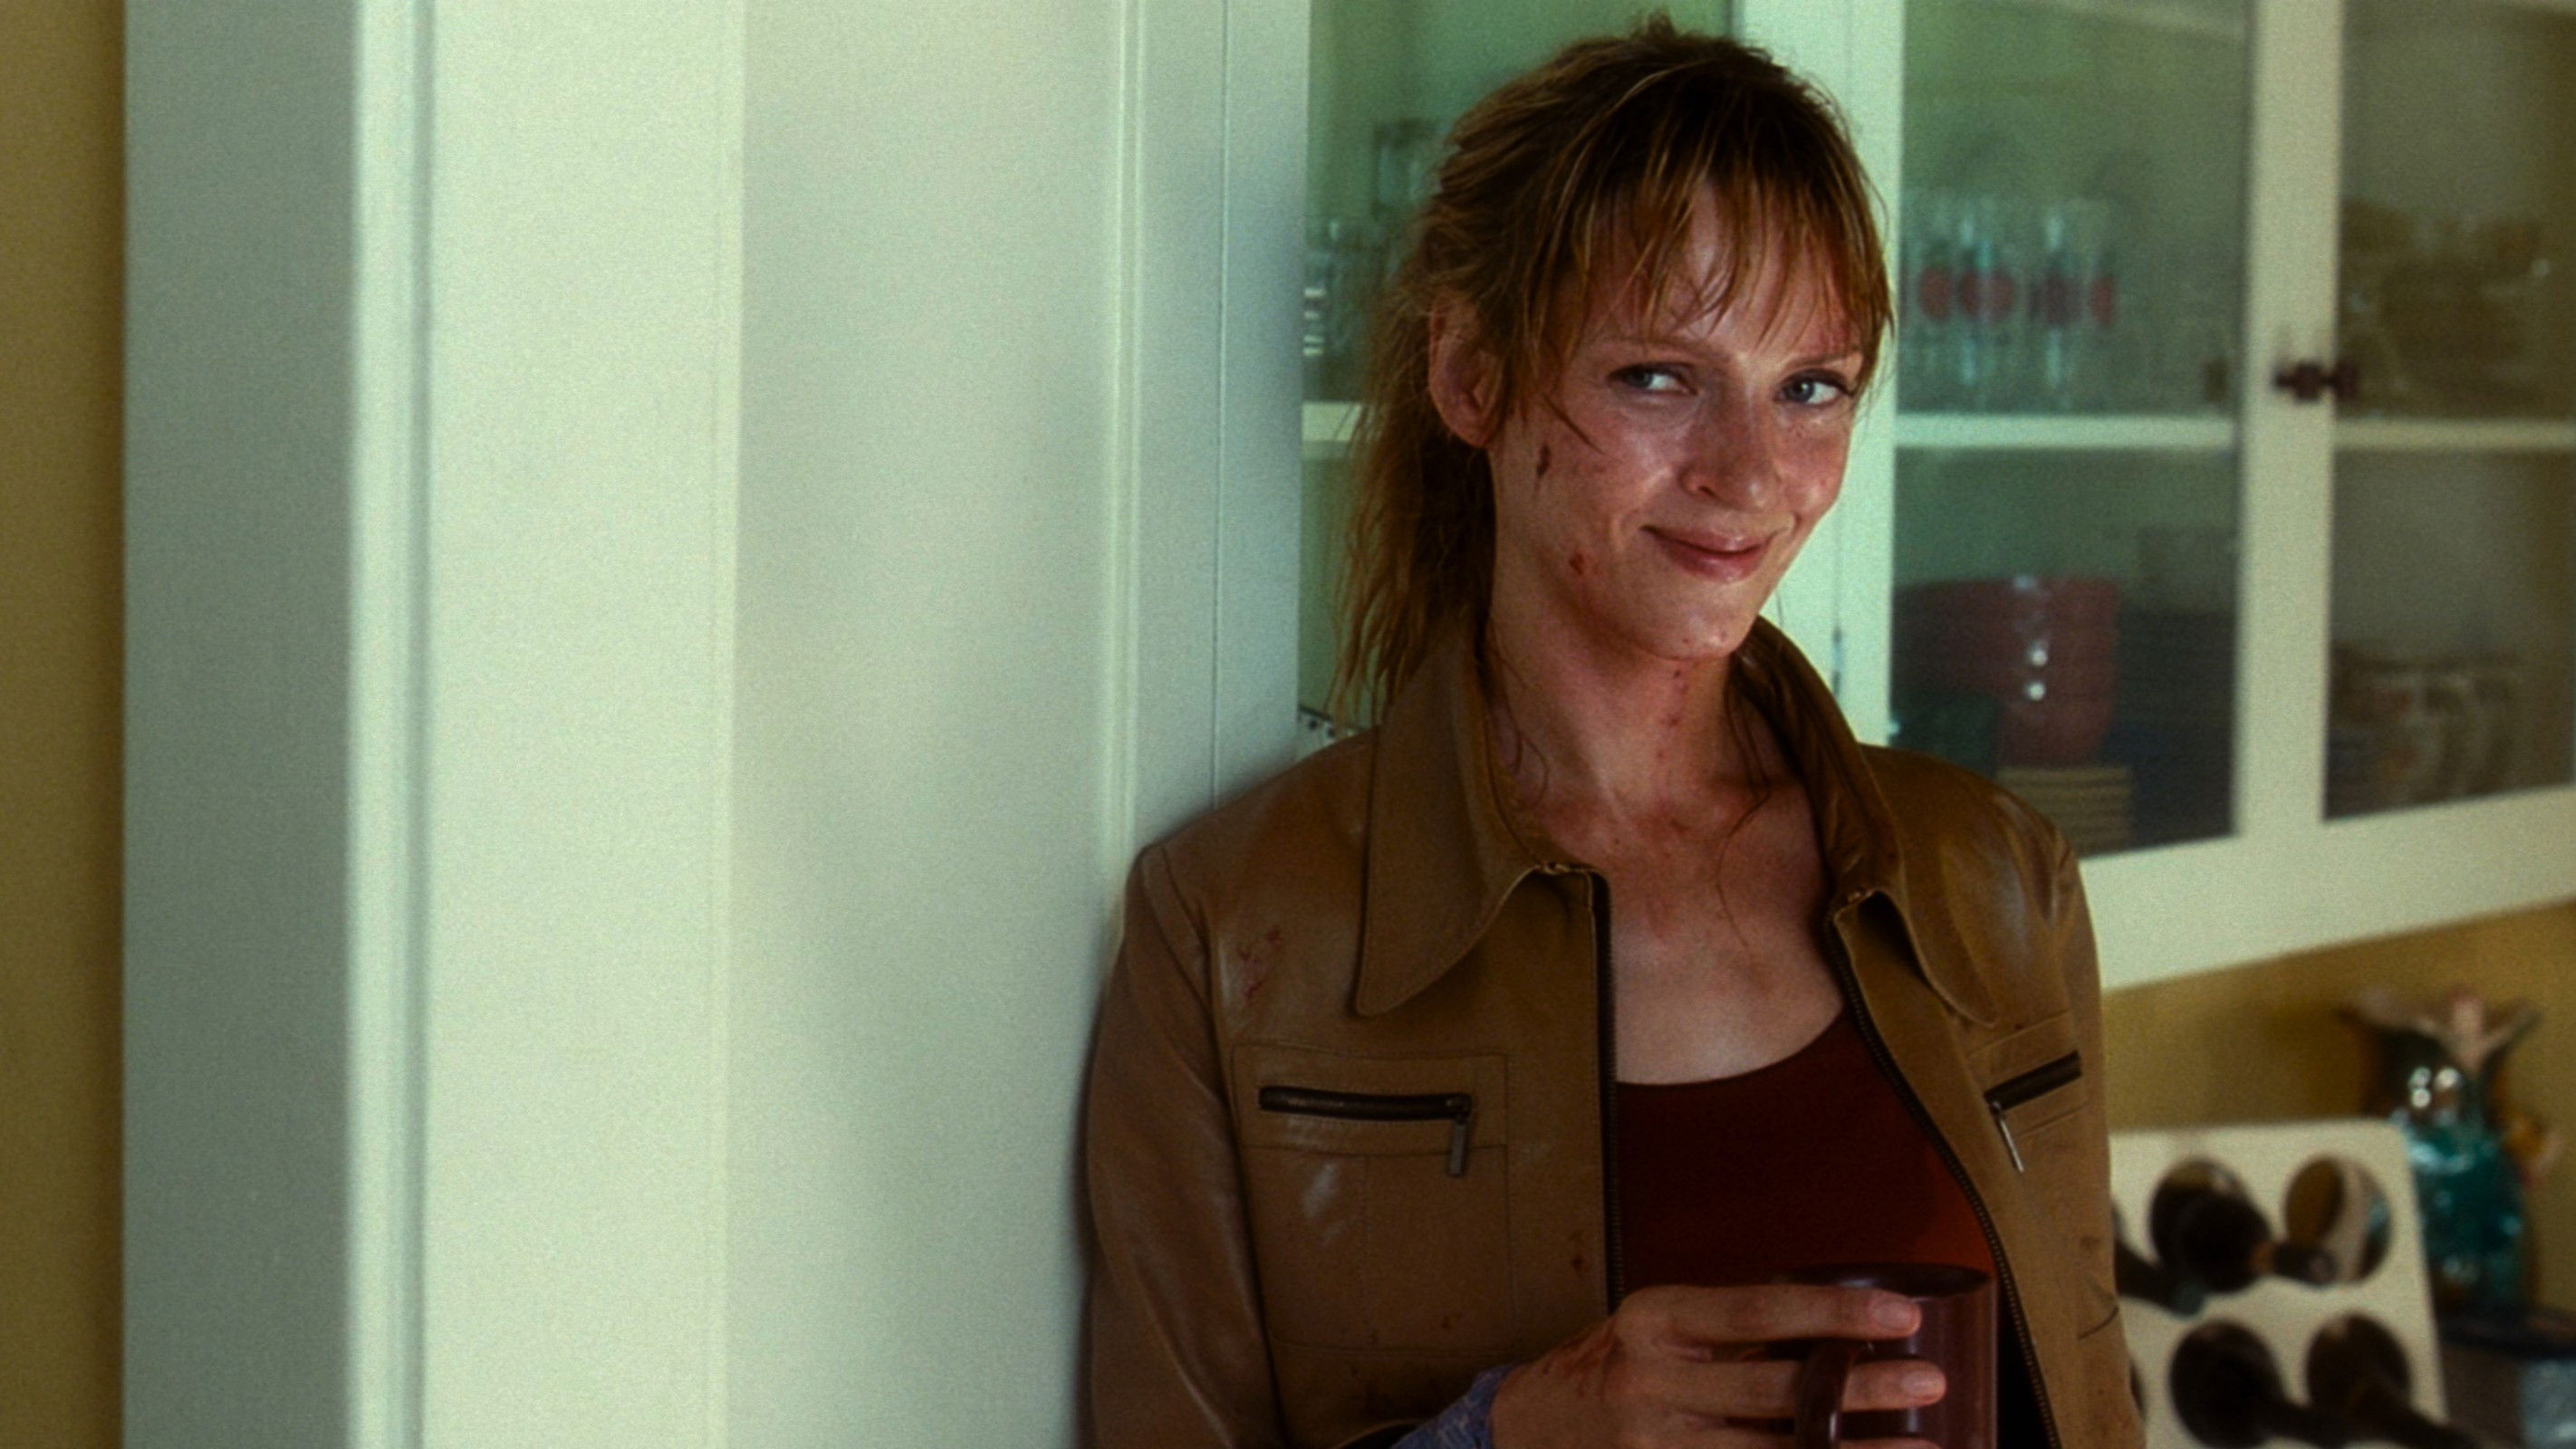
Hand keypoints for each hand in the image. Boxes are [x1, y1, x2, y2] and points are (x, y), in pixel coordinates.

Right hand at [1487, 1283, 1945, 1447]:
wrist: (1527, 1430)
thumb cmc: (1608, 1367)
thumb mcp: (1654, 1328)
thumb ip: (1726, 1330)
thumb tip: (1832, 1326)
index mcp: (1653, 1320)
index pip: (1756, 1310)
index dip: (1833, 1312)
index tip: (1902, 1313)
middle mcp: (1651, 1382)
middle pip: (1776, 1390)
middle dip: (1861, 1388)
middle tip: (1928, 1382)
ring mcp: (1657, 1448)